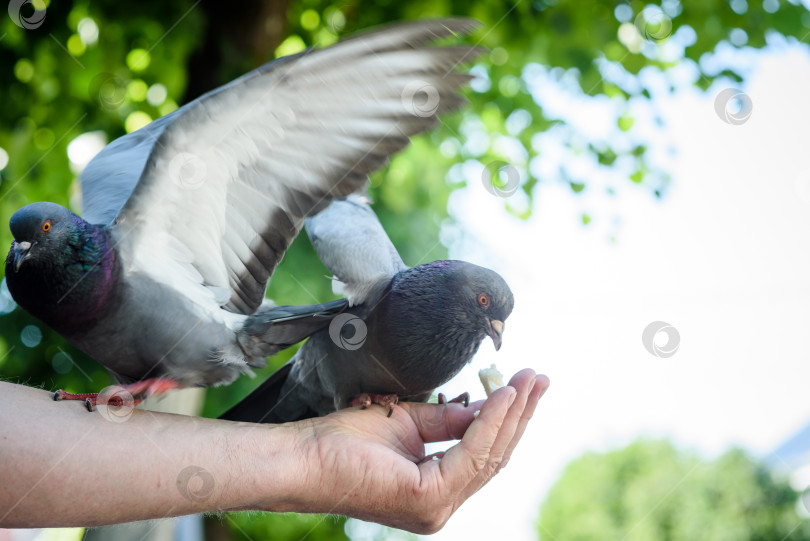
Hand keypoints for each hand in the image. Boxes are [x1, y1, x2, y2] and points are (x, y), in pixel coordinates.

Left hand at [289, 369, 548, 532]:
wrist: (303, 456)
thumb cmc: (343, 440)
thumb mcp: (406, 421)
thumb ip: (447, 421)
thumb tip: (486, 408)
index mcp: (433, 490)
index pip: (482, 456)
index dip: (506, 419)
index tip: (523, 384)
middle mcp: (440, 506)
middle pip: (494, 457)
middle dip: (520, 415)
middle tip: (539, 379)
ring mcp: (435, 508)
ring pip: (489, 456)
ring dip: (512, 414)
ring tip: (529, 380)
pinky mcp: (426, 500)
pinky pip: (470, 453)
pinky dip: (490, 421)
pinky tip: (503, 396)